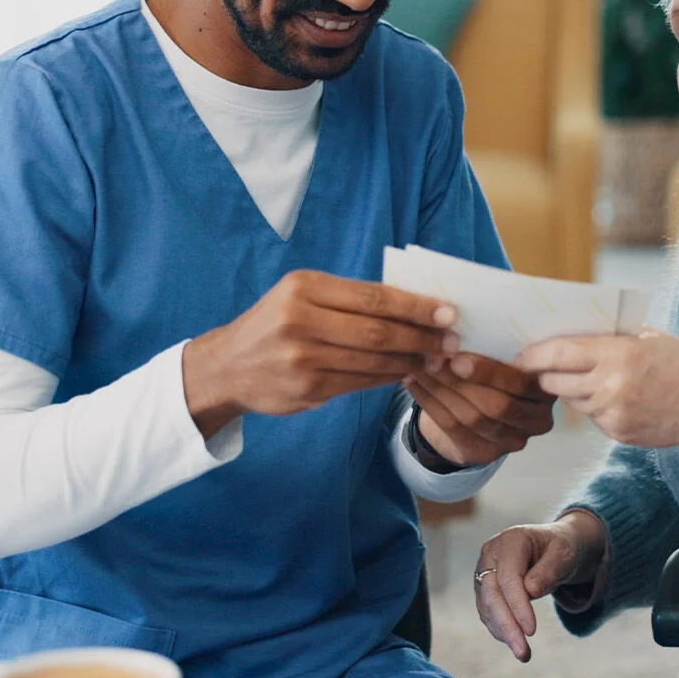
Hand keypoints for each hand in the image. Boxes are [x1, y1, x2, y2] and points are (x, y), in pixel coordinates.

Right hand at [183, 270, 455, 434]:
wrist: (227, 366)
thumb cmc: (276, 324)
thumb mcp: (302, 296)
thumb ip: (350, 299)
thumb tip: (414, 303)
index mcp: (304, 288)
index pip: (374, 297)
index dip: (416, 306)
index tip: (448, 312)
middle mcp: (301, 320)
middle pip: (378, 330)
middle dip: (422, 336)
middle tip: (451, 340)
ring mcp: (303, 358)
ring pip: (373, 360)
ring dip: (411, 360)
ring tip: (436, 358)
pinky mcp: (307, 389)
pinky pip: (360, 382)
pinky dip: (389, 378)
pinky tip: (406, 372)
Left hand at [404, 353, 555, 466]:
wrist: (482, 407)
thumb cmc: (497, 369)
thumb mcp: (506, 355)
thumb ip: (497, 344)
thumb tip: (459, 324)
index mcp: (548, 389)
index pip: (522, 384)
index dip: (490, 372)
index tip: (458, 355)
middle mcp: (538, 419)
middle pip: (496, 405)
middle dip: (460, 382)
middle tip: (433, 359)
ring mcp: (514, 440)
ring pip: (472, 417)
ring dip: (441, 389)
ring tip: (420, 366)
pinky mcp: (487, 453)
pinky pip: (453, 427)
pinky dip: (430, 402)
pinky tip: (414, 382)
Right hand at [474, 511, 605, 661]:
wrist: (555, 548)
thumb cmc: (562, 549)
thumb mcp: (565, 554)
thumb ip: (550, 569)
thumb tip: (530, 590)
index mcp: (511, 540)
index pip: (508, 577)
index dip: (518, 605)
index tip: (532, 631)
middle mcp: (491, 554)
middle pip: (491, 594)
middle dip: (506, 626)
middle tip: (523, 653)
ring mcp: (485, 571)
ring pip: (486, 607)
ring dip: (503, 633)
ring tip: (523, 654)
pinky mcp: (485, 588)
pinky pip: (488, 612)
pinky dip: (500, 629)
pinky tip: (515, 642)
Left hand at [515, 328, 678, 461]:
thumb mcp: (646, 337)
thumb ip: (606, 338)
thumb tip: (564, 335)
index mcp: (618, 354)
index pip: (558, 354)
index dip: (533, 355)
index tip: (520, 354)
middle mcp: (612, 387)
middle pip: (555, 383)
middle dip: (545, 375)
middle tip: (539, 367)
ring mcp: (614, 415)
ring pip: (572, 402)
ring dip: (572, 390)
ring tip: (588, 378)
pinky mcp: (619, 434)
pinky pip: (593, 417)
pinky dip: (595, 406)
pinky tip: (615, 396)